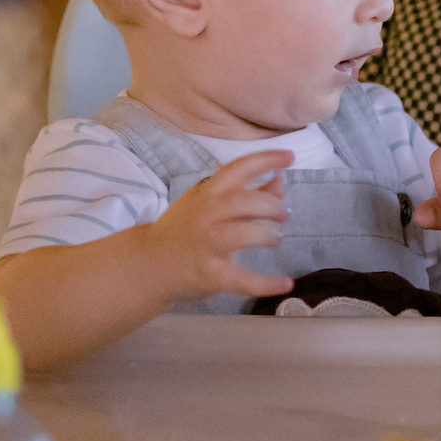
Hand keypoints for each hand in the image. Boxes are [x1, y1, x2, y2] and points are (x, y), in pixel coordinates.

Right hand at [144, 151, 295, 300]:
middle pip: (242, 201)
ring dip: (266, 234)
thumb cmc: (185, 229)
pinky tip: (286, 283)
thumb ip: (247, 193)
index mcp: (207, 194)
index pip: (237, 168)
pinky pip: (242, 279)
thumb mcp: (209, 204)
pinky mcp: (211, 275)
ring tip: (274, 239)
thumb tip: (280, 182)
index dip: (266, 160)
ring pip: (242, 234)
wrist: (150, 264)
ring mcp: (207, 245)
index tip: (290, 157)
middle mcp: (206, 216)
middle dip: (270, 205)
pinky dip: (267, 283)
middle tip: (283, 215)